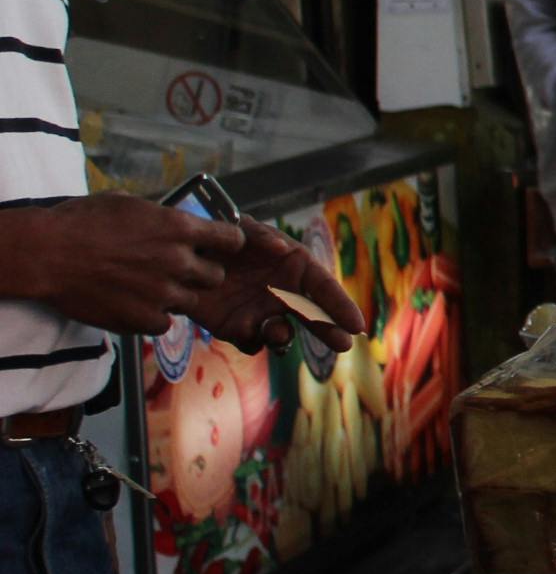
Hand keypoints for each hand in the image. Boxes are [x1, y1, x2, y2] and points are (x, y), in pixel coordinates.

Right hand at [0, 194, 246, 335]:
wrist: (47, 254)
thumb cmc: (81, 222)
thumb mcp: (127, 204)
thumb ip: (159, 216)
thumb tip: (171, 218)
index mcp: (179, 228)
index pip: (232, 239)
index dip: (226, 244)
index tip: (217, 247)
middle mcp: (178, 261)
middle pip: (215, 276)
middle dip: (200, 274)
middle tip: (177, 271)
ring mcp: (163, 293)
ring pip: (190, 302)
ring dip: (175, 296)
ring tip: (148, 288)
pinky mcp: (143, 318)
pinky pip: (164, 324)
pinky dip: (153, 317)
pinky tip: (135, 305)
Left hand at [186, 222, 370, 353]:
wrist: (180, 258)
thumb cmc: (219, 237)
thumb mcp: (240, 228)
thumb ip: (261, 236)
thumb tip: (282, 249)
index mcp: (294, 267)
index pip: (324, 287)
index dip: (341, 306)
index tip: (355, 326)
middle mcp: (283, 293)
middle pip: (313, 316)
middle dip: (329, 331)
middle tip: (343, 345)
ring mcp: (261, 312)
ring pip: (283, 333)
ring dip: (284, 336)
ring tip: (278, 333)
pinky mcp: (236, 328)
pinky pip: (251, 343)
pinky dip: (253, 341)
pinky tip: (248, 332)